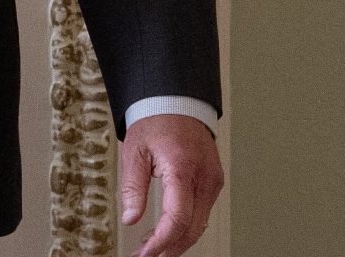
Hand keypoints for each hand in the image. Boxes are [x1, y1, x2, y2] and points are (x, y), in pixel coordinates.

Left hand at [121, 113, 224, 256]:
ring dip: (178, 241)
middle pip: (192, 228)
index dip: (160, 242)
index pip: (177, 218)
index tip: (145, 254)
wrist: (177, 102)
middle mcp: (204, 178)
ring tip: (153, 248)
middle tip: (147, 256)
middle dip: (170, 248)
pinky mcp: (213, 182)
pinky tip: (169, 232)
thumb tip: (131, 218)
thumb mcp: (134, 152)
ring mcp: (213, 181)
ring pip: (200, 224)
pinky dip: (187, 227)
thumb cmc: (156, 122)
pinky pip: (203, 213)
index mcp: (182, 168)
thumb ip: (133, 188)